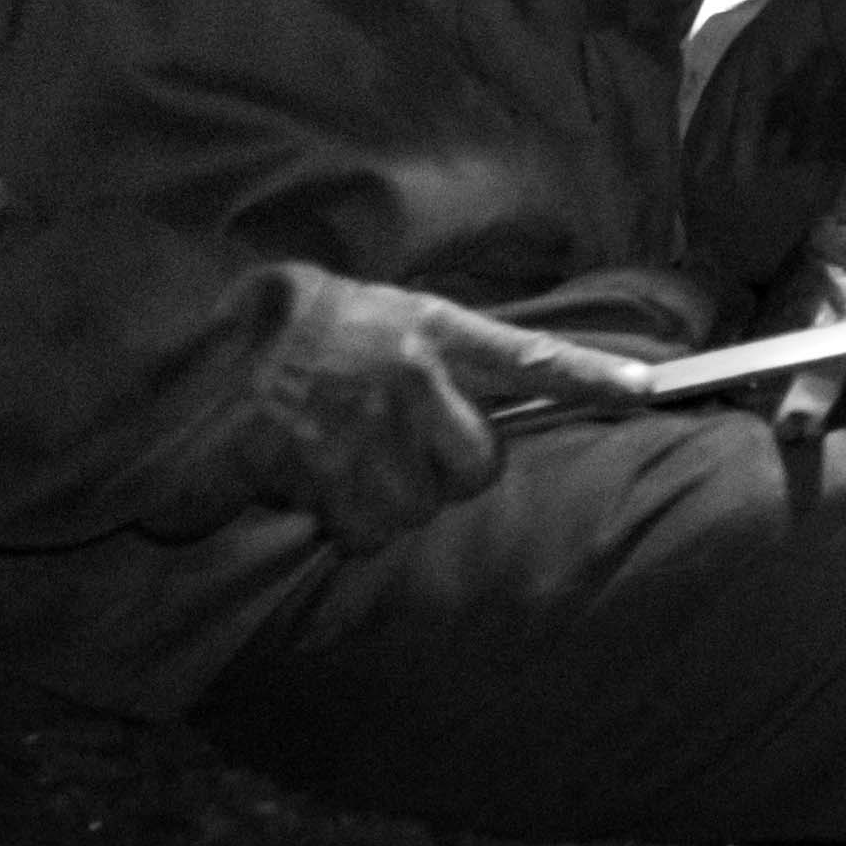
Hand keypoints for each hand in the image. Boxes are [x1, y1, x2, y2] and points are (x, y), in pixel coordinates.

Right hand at [227, 265, 657, 547]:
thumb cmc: (290, 333)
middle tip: (386, 449)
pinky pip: (358, 529)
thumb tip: (482, 411)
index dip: (591, 376)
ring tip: (331, 457)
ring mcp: (369, 426)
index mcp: (429, 331)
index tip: (648, 389)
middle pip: (477, 467)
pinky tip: (303, 482)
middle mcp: (412, 377)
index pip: (528, 357)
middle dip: (439, 474)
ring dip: (377, 503)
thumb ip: (435, 358)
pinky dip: (332, 521)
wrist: (198, 354)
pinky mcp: (324, 469)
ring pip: (414, 508)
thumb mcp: (376, 317)